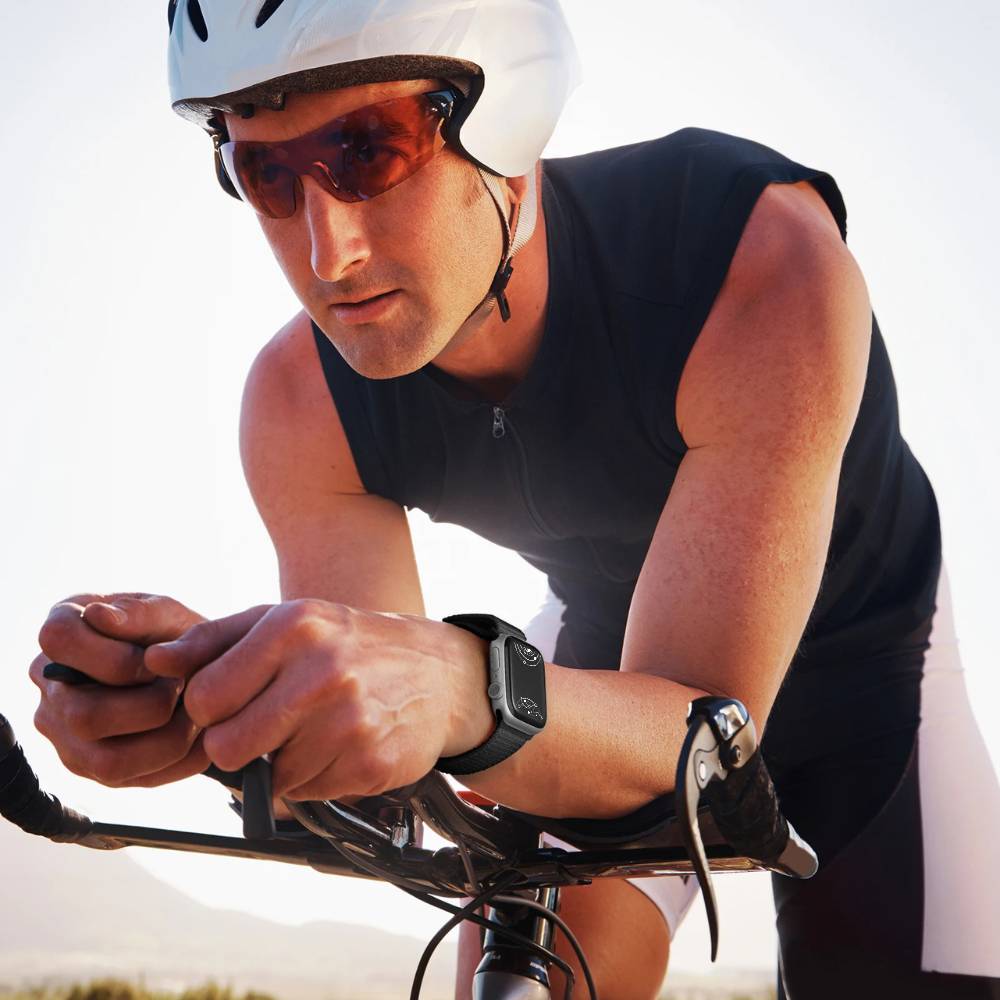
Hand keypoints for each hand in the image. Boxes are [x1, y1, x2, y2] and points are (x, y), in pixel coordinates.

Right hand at [30, 593, 210, 786]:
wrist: (196, 669)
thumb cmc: (175, 635)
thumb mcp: (169, 613)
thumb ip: (141, 613)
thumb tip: (99, 616)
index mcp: (62, 631)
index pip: (58, 641)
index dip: (115, 656)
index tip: (156, 659)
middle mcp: (51, 687)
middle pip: (83, 715)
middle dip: (151, 706)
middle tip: (184, 690)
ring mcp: (65, 734)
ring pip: (108, 762)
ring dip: (169, 739)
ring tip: (197, 714)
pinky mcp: (92, 767)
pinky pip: (134, 779)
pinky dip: (179, 759)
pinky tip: (200, 736)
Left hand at [144, 600, 493, 801]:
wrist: (439, 674)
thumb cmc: (349, 644)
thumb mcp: (287, 620)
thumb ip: (216, 640)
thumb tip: (155, 662)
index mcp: (294, 629)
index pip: (205, 697)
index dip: (209, 710)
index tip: (231, 703)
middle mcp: (322, 673)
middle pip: (227, 747)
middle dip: (236, 744)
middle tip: (265, 725)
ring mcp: (349, 723)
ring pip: (267, 777)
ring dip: (281, 762)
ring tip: (314, 728)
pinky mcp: (368, 765)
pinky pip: (307, 794)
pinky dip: (315, 777)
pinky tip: (340, 744)